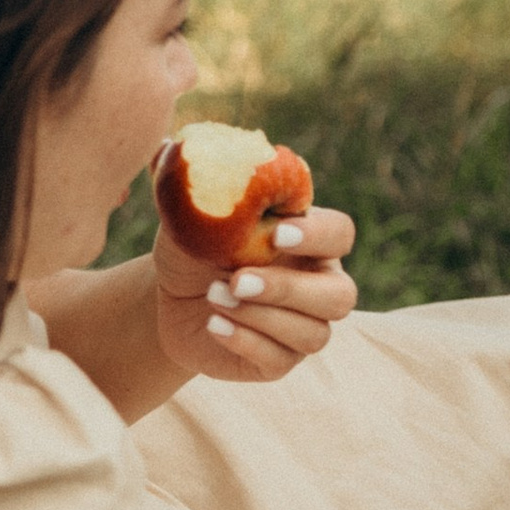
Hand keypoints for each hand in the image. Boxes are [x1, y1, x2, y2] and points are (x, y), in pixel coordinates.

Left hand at [152, 196, 359, 387]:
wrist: (169, 295)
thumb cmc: (192, 245)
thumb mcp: (196, 214)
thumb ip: (208, 189)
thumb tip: (189, 148)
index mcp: (309, 239)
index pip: (340, 233)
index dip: (318, 235)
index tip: (277, 234)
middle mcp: (317, 284)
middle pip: (340, 296)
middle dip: (289, 289)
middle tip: (239, 280)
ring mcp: (302, 326)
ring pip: (313, 334)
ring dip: (261, 317)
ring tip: (214, 297)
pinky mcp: (278, 361)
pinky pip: (279, 360)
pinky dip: (245, 341)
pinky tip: (213, 324)